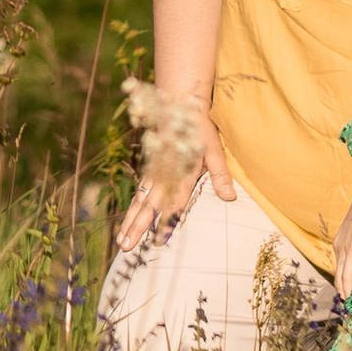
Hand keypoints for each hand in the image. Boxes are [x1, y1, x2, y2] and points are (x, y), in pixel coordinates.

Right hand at [114, 101, 233, 250]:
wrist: (178, 104)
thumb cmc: (198, 130)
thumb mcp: (214, 150)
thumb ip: (220, 174)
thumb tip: (230, 197)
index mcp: (181, 171)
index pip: (174, 201)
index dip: (166, 221)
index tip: (158, 241)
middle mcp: (164, 174)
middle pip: (148, 205)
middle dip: (136, 226)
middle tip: (126, 247)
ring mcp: (154, 171)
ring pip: (139, 200)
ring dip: (130, 220)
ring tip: (121, 241)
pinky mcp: (150, 169)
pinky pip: (139, 193)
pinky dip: (132, 209)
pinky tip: (126, 222)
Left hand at [331, 165, 351, 301]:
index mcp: (343, 241)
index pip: (342, 267)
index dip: (347, 282)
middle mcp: (339, 246)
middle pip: (340, 275)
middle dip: (346, 291)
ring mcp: (344, 248)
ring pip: (341, 277)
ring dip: (347, 292)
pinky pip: (347, 274)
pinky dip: (349, 287)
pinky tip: (351, 298)